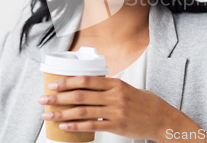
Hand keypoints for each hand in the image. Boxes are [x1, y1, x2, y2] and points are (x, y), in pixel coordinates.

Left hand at [37, 76, 175, 140]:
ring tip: (48, 115)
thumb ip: (109, 87)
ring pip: (83, 111)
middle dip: (58, 97)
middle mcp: (114, 96)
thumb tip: (89, 86)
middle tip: (44, 99)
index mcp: (116, 83)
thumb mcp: (128, 89)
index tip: (53, 84)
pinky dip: (75, 125)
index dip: (67, 81)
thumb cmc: (145, 103)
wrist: (162, 119)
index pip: (86, 80)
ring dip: (62, 113)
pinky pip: (92, 126)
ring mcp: (115, 111)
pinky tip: (64, 126)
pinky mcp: (116, 126)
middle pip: (80, 95)